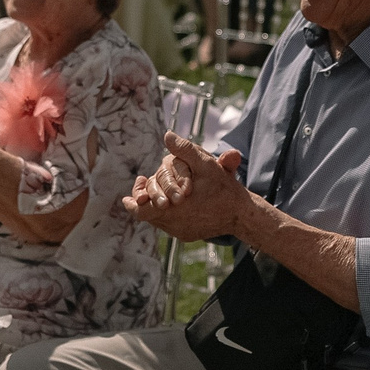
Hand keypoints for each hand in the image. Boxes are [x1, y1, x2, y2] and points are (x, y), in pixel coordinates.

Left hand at [121, 133, 251, 242]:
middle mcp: (174, 224)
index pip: (141, 211)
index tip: (128, 197)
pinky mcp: (187, 235)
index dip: (133, 203)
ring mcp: (180, 232)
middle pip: (147, 216)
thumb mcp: (205, 164)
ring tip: (151, 196)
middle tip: (138, 192)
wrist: (241, 213)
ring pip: (157, 221)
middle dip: (142, 202)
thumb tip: (167, 135)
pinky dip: (166, 215)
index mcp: (174, 208)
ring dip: (154, 209)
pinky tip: (169, 204)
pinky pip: (169, 226)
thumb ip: (184, 150)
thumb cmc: (223, 187)